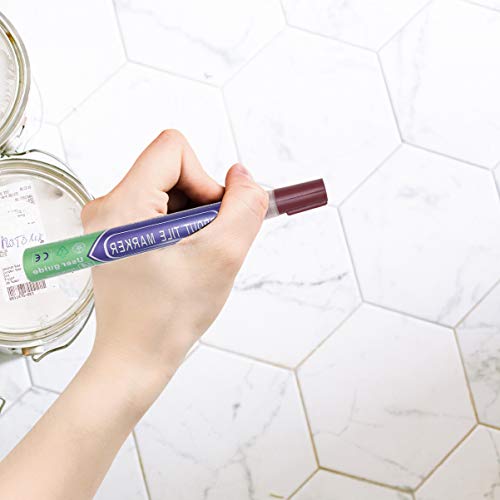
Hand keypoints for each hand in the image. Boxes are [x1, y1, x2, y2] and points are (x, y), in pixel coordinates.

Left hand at [81, 130, 267, 397]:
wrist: (136, 356)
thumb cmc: (170, 316)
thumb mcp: (222, 256)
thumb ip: (244, 206)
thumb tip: (242, 174)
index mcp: (123, 204)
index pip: (173, 149)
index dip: (205, 180)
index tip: (213, 219)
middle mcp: (106, 206)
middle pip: (172, 170)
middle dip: (201, 204)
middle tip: (205, 246)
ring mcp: (108, 221)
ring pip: (169, 192)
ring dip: (193, 221)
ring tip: (191, 259)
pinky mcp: (116, 233)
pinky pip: (159, 210)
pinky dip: (180, 230)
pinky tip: (180, 261)